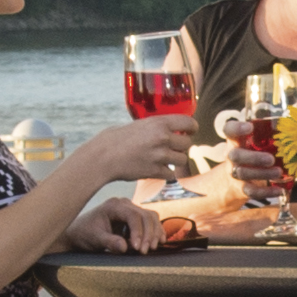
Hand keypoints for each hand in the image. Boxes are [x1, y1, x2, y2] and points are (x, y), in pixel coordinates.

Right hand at [66, 116, 190, 194]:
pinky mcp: (155, 171)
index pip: (189, 123)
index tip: (190, 131)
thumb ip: (155, 127)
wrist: (103, 157)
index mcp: (159, 123)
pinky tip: (157, 169)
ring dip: (175, 160)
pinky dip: (166, 173)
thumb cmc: (115, 139)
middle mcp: (163, 138)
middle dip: (181, 146)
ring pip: (182, 159)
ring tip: (163, 159)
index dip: (192, 128)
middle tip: (172, 147)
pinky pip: (171, 174)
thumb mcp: (138, 125)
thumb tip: (168, 129)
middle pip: (188, 143)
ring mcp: (160, 156)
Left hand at [66, 193, 156, 251]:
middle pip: (146, 215)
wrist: (79, 233)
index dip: (138, 232)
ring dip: (154, 233)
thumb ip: (109, 242)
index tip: (137, 248)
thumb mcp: (94, 240)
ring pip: (151, 217)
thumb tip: (124, 247)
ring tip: (151, 248)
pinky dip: (156, 231)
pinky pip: (151, 221)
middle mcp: (124, 204)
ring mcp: (131, 209)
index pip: (133, 216)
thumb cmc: (84, 234)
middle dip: (149, 234)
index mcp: (113, 206)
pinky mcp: (135, 217)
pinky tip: (159, 242)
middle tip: (145, 251)